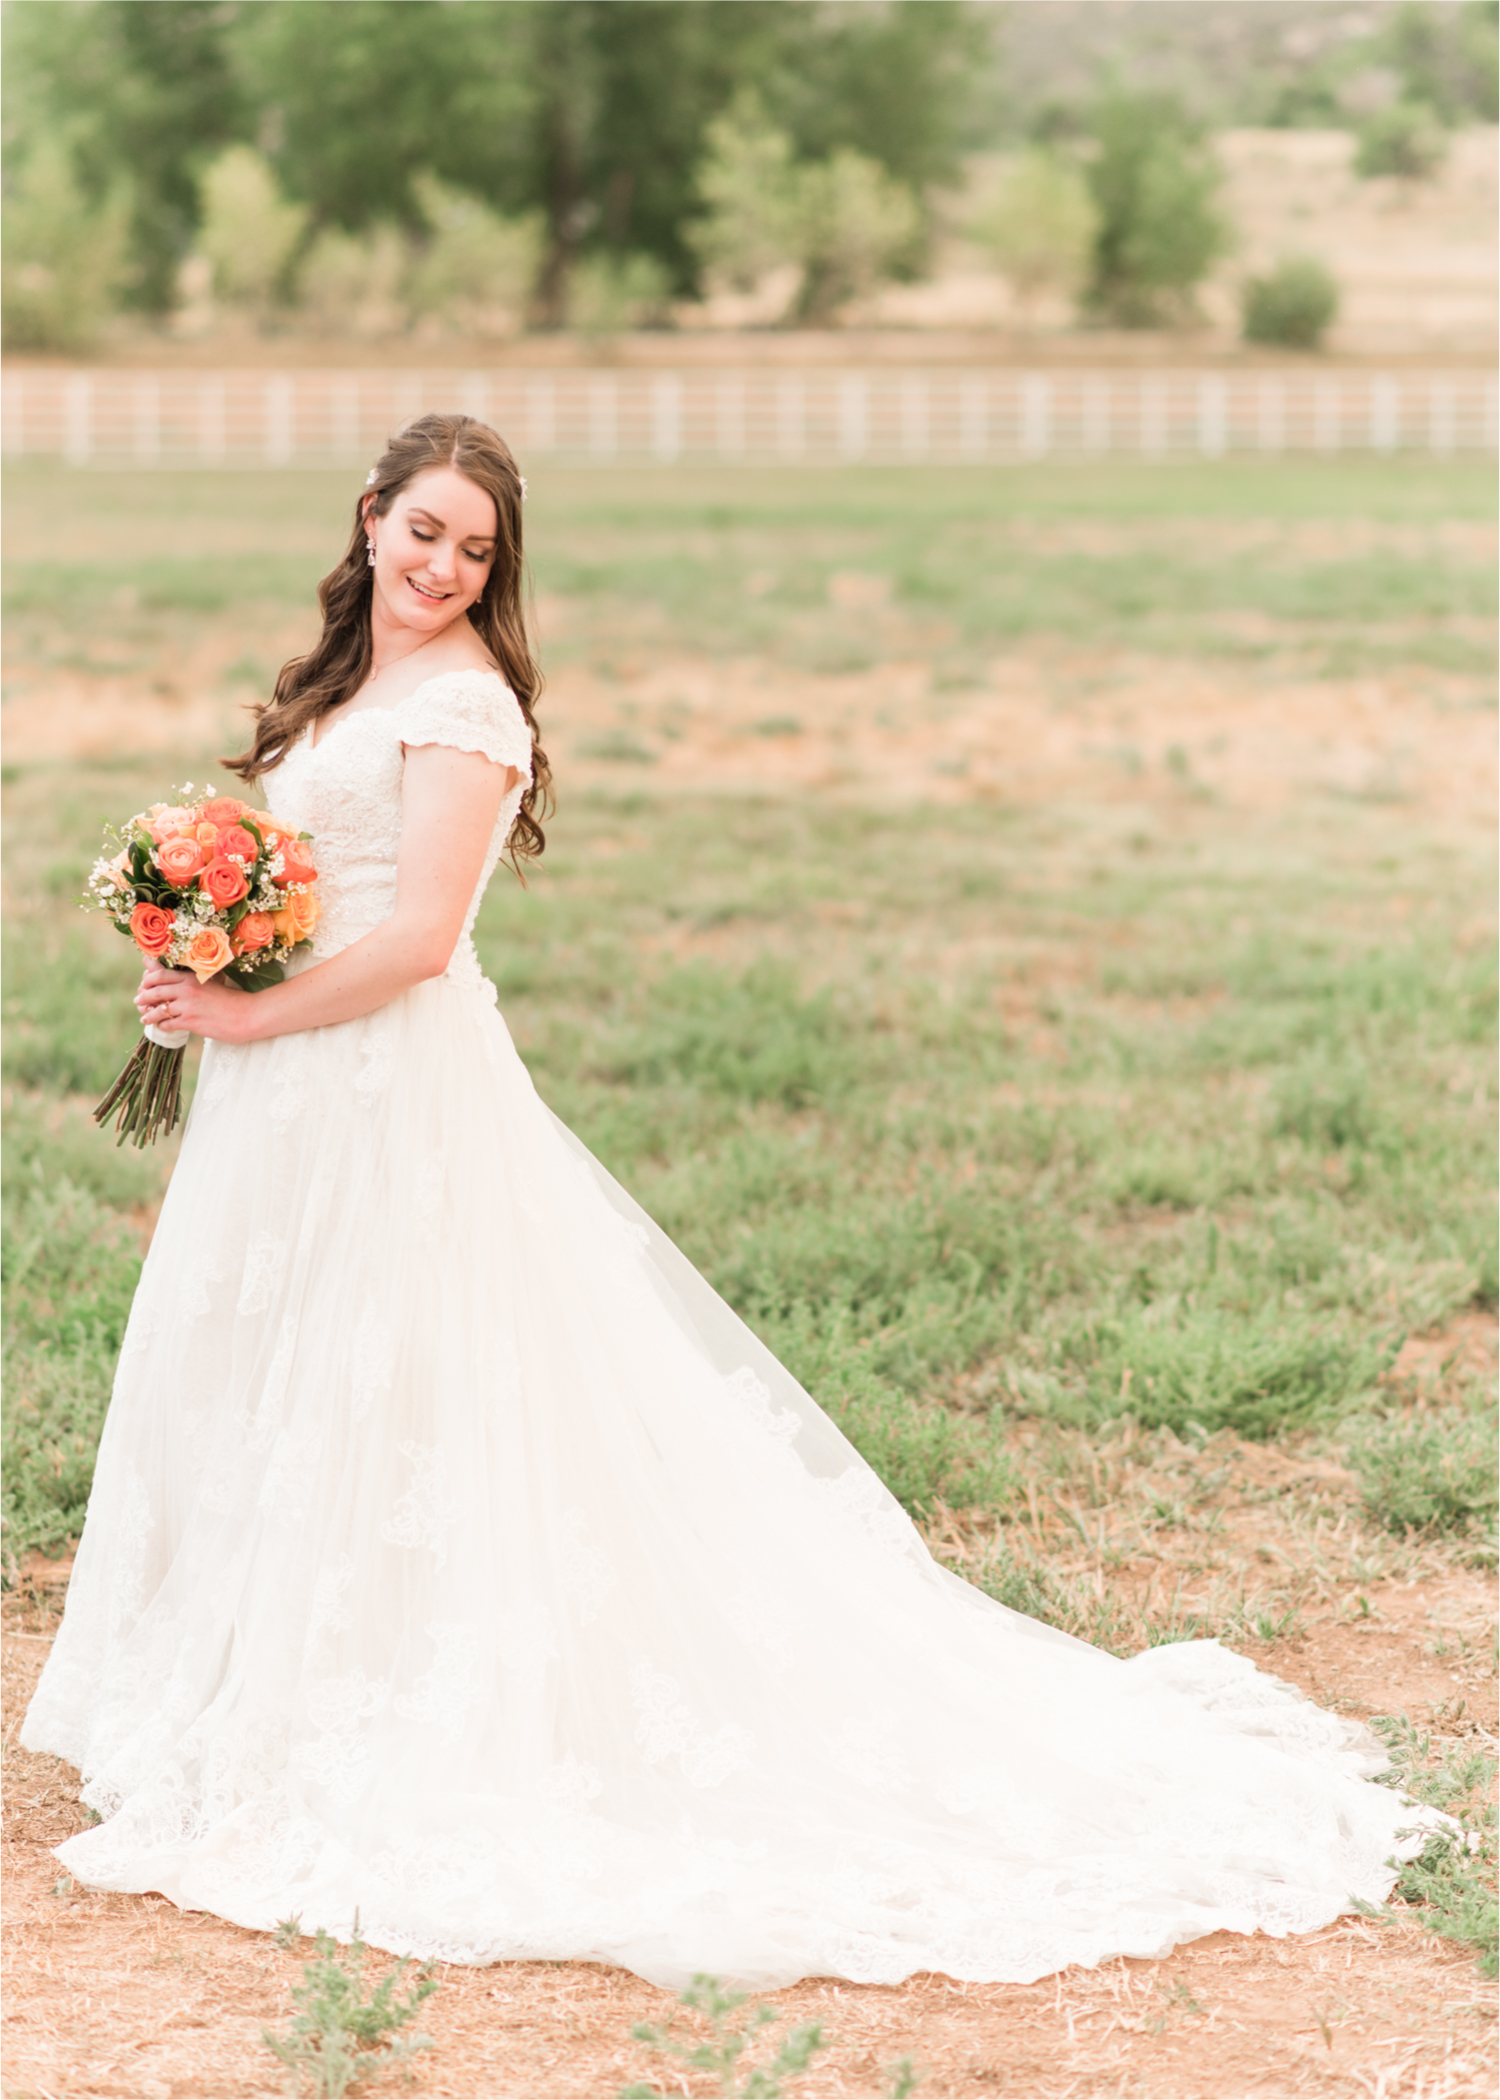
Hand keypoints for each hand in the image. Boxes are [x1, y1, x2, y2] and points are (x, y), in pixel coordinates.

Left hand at [135, 962, 250, 1042]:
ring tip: (145, 1018)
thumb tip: (180, 980)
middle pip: (154, 991)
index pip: (160, 974)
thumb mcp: (211, 983)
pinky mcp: (190, 1022)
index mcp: (192, 977)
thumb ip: (193, 981)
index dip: (147, 979)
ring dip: (148, 1014)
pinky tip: (162, 1026)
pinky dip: (162, 1026)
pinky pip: (168, 1024)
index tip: (144, 984)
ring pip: (158, 1010)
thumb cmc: (232, 1000)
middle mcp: (187, 989)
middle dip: (143, 997)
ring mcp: (188, 1006)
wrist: (247, 1015)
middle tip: (139, 1001)